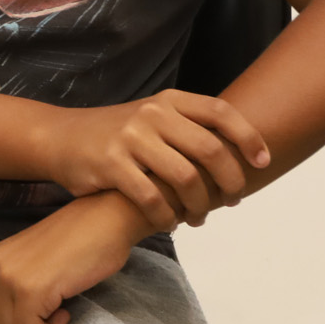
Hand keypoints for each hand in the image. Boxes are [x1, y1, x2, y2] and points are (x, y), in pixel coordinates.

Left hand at [0, 194, 142, 323]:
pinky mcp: (31, 291)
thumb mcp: (29, 259)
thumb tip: (6, 318)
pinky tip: (64, 311)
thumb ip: (9, 282)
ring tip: (56, 308)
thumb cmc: (77, 240)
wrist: (103, 220)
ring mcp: (10, 279)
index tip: (25, 313)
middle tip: (45, 313)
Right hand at [42, 91, 269, 230]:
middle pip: (211, 150)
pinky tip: (168, 222)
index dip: (248, 138)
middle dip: (229, 183)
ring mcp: (131, 138)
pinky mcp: (111, 165)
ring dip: (199, 206)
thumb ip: (188, 128)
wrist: (61, 137)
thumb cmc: (117, 134)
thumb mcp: (152, 117)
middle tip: (230, 202)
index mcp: (168, 101)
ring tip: (197, 218)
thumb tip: (238, 156)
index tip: (262, 162)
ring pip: (186, 179)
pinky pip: (153, 199)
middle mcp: (152, 114)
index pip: (220, 113)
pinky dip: (167, 217)